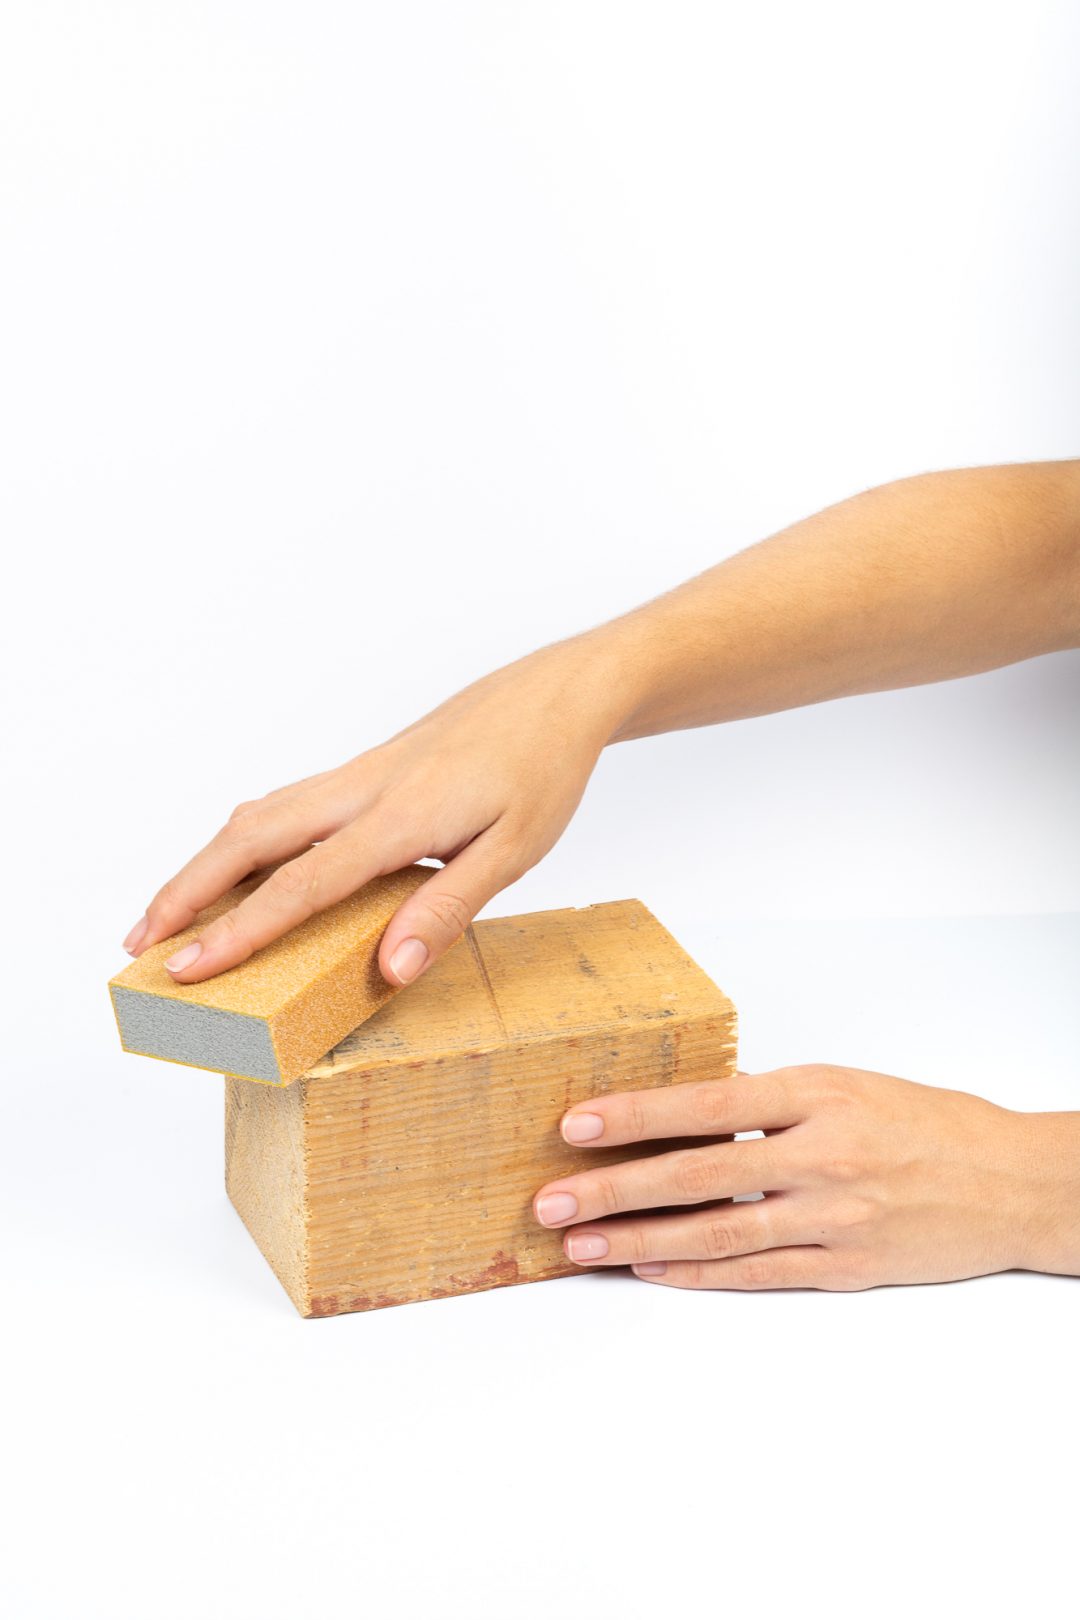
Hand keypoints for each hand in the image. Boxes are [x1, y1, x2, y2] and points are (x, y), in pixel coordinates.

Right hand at [122, 638, 627, 984]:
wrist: (555, 694)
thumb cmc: (541, 771)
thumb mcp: (514, 852)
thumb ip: (447, 908)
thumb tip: (390, 969)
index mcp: (399, 819)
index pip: (300, 885)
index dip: (238, 932)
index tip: (186, 968)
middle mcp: (362, 790)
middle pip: (249, 839)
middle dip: (186, 890)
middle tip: (140, 942)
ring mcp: (358, 775)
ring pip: (258, 816)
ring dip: (206, 863)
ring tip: (170, 913)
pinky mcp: (365, 770)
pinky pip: (285, 806)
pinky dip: (243, 840)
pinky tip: (239, 868)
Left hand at [533, 1065, 1079, 1288]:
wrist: (1011, 1182)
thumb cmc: (926, 1123)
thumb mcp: (846, 1086)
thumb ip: (771, 1101)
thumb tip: (684, 1117)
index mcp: (817, 1095)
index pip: (705, 1103)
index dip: (635, 1116)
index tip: (575, 1124)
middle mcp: (821, 1155)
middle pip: (697, 1173)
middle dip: (614, 1188)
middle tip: (550, 1200)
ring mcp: (834, 1218)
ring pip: (717, 1233)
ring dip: (640, 1240)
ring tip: (581, 1245)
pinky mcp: (847, 1268)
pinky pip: (758, 1273)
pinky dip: (698, 1273)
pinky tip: (652, 1269)